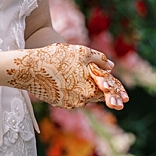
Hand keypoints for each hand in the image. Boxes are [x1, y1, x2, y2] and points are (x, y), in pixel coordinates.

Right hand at [6, 44, 127, 110]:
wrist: (30, 69)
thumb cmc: (56, 57)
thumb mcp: (81, 52)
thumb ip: (99, 59)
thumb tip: (111, 66)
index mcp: (90, 88)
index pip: (109, 91)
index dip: (118, 91)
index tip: (125, 97)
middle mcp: (82, 100)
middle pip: (98, 95)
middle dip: (105, 92)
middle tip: (108, 87)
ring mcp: (70, 103)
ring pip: (86, 96)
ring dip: (89, 90)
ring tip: (86, 79)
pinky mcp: (60, 103)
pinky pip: (74, 97)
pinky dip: (77, 90)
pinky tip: (71, 79)